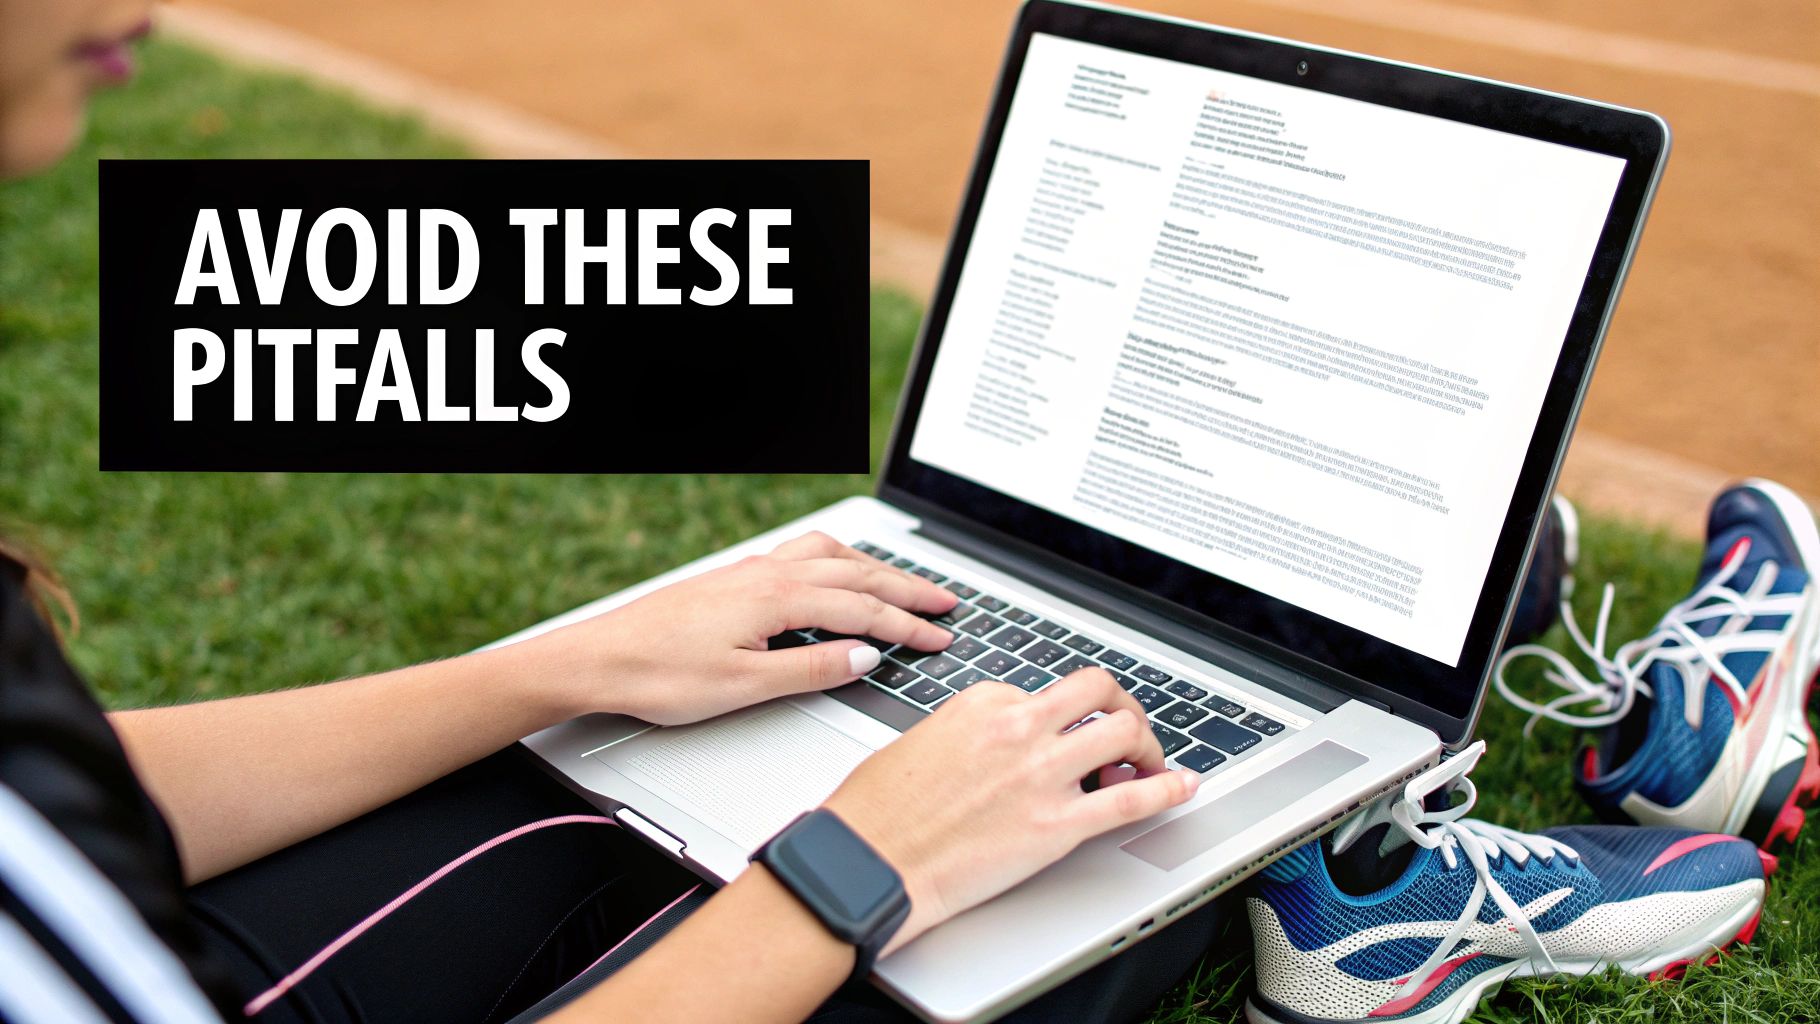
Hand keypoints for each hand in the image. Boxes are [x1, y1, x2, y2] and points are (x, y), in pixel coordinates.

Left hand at [527, 532, 958, 724]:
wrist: (596, 660)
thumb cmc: (660, 676)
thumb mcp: (744, 687)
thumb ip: (810, 671)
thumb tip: (864, 658)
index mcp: (777, 598)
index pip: (862, 609)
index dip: (907, 625)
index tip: (941, 638)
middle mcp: (767, 575)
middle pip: (855, 573)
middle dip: (906, 588)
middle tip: (947, 602)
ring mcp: (750, 572)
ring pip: (830, 556)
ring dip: (874, 568)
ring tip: (905, 583)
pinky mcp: (734, 579)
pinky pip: (802, 555)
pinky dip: (837, 560)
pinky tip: (838, 572)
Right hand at [822, 668, 1200, 954]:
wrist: (866, 862)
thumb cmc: (876, 811)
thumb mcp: (921, 741)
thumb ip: (970, 731)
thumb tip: (998, 745)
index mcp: (982, 702)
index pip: (1044, 692)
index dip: (1057, 716)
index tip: (1059, 735)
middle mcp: (1019, 728)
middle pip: (1098, 691)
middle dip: (1120, 706)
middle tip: (1124, 728)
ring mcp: (1042, 775)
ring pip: (1124, 732)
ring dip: (1148, 742)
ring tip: (1149, 759)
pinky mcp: (1057, 827)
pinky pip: (1132, 798)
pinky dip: (1168, 789)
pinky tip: (1183, 786)